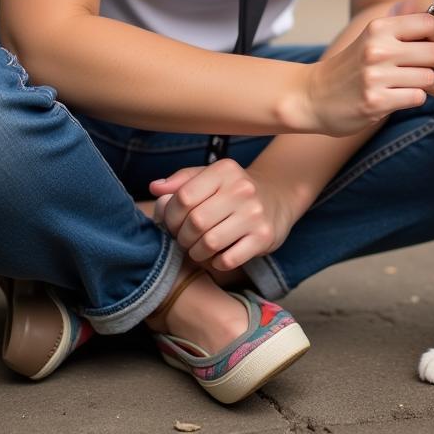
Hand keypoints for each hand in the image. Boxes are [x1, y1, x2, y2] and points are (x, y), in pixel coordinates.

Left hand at [149, 158, 296, 270]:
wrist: (278, 197)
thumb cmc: (233, 190)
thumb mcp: (210, 177)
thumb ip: (181, 182)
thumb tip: (155, 188)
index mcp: (225, 170)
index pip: (183, 197)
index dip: (170, 216)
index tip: (174, 222)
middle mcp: (243, 189)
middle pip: (195, 222)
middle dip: (183, 237)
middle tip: (186, 238)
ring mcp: (255, 214)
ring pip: (209, 243)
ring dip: (197, 252)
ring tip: (199, 248)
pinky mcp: (264, 237)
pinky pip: (227, 260)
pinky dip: (216, 262)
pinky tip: (218, 254)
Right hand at [307, 13, 433, 135]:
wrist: (311, 96)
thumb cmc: (351, 68)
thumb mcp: (372, 40)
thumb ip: (404, 33)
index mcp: (379, 28)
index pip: (429, 23)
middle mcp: (378, 49)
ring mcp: (376, 76)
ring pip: (430, 78)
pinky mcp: (375, 102)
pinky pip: (417, 98)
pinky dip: (420, 99)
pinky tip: (411, 97)